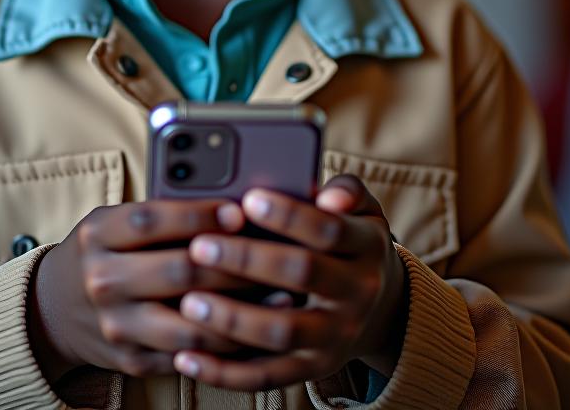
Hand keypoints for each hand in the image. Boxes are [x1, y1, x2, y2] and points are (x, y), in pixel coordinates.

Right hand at [27, 198, 252, 382]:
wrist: (53, 310)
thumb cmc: (102, 251)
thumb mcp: (113, 220)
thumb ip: (159, 213)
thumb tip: (226, 205)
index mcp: (98, 235)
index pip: (151, 222)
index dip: (198, 216)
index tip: (238, 211)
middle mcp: (102, 281)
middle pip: (178, 273)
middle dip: (233, 263)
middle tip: (271, 252)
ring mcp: (116, 326)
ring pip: (190, 324)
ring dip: (242, 311)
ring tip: (280, 295)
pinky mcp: (132, 360)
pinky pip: (189, 355)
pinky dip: (228, 344)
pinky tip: (258, 327)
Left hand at [171, 174, 406, 390]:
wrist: (382, 309)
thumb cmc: (351, 240)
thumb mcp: (363, 211)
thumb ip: (348, 191)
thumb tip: (330, 196)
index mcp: (365, 248)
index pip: (329, 230)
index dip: (289, 215)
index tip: (248, 198)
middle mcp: (356, 295)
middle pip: (302, 274)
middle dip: (247, 260)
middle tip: (200, 246)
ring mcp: (334, 337)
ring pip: (281, 332)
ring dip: (232, 319)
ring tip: (189, 301)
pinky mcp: (311, 370)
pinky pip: (266, 377)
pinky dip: (225, 372)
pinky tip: (187, 357)